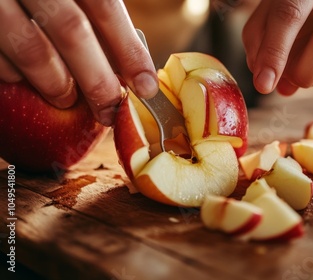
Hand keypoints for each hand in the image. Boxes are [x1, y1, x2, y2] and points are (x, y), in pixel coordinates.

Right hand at [0, 0, 157, 125]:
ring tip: (65, 98)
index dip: (129, 50)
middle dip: (97, 79)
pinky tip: (24, 79)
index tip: (146, 86)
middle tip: (109, 108)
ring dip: (55, 83)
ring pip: (32, 48)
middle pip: (72, 31)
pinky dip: (15, 75)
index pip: (105, 7)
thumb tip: (127, 66)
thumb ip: (91, 14)